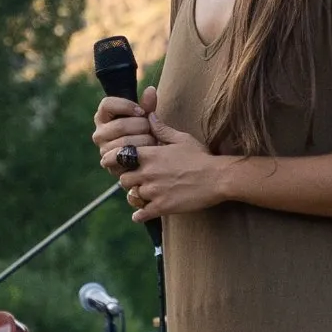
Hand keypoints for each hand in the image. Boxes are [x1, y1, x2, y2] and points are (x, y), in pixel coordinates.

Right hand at [93, 91, 157, 171]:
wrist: (143, 157)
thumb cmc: (142, 132)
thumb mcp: (144, 117)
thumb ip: (147, 105)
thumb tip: (151, 90)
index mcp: (103, 117)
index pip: (107, 104)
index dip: (127, 106)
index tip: (142, 112)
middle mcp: (99, 133)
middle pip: (120, 125)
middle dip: (141, 127)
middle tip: (151, 129)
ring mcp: (103, 150)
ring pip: (125, 143)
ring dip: (144, 141)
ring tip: (153, 141)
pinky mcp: (111, 164)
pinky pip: (127, 158)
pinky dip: (141, 154)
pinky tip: (149, 152)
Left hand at [117, 118, 238, 220]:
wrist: (218, 178)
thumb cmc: (201, 157)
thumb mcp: (181, 139)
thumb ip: (161, 129)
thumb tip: (149, 116)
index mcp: (150, 155)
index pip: (118, 156)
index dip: (113, 160)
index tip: (114, 162)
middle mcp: (148, 173)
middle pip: (123, 179)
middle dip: (128, 180)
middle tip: (136, 180)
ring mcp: (154, 191)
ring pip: (132, 196)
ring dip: (136, 196)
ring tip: (144, 195)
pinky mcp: (162, 207)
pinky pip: (141, 214)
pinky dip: (140, 215)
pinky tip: (143, 213)